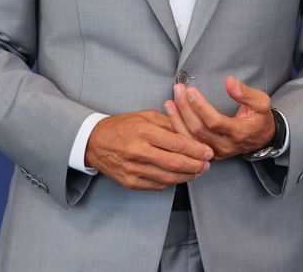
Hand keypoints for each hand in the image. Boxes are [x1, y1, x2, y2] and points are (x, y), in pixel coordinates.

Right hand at [85, 110, 213, 189]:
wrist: (94, 142)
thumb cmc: (123, 126)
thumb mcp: (146, 116)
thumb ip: (169, 123)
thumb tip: (192, 132)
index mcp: (144, 132)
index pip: (177, 143)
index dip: (196, 150)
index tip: (208, 152)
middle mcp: (138, 152)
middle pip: (175, 163)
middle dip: (196, 166)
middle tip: (207, 165)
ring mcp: (133, 169)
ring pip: (168, 178)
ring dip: (187, 177)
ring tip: (198, 172)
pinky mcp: (129, 182)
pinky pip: (156, 185)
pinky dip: (171, 182)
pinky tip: (180, 177)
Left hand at [165, 76, 276, 159]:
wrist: (262, 139)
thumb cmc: (260, 118)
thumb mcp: (261, 102)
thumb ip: (245, 92)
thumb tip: (229, 81)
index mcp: (239, 132)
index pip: (214, 122)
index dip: (200, 107)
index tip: (190, 91)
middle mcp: (225, 145)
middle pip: (199, 130)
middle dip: (185, 109)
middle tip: (178, 90)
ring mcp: (215, 152)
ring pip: (190, 139)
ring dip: (177, 120)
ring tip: (169, 102)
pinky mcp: (208, 154)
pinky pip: (189, 143)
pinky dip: (178, 129)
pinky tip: (171, 116)